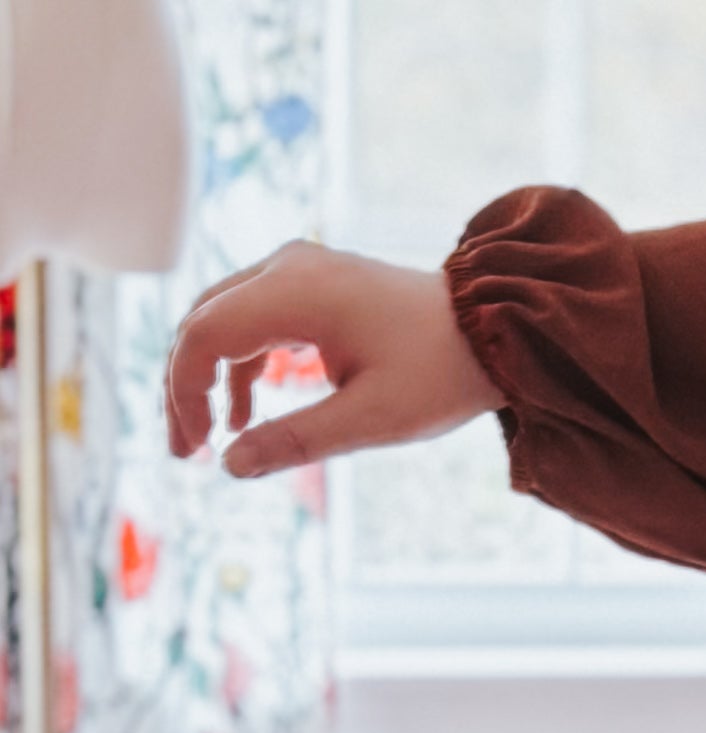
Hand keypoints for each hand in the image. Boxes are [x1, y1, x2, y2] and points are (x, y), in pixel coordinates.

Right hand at [165, 242, 497, 478]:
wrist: (496, 330)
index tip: (192, 449)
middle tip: (185, 451)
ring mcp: (299, 269)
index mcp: (297, 291)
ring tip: (209, 439)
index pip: (204, 335)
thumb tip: (230, 465)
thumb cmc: (441, 372)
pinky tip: (242, 412)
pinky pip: (252, 317)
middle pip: (202, 321)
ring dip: (208, 375)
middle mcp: (288, 267)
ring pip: (221, 317)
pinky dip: (240, 362)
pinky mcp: (312, 282)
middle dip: (185, 387)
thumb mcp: (372, 419)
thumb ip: (297, 440)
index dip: (184, 393)